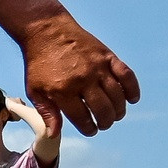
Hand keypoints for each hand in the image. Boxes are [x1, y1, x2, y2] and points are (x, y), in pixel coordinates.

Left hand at [21, 12, 139, 135]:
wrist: (46, 32)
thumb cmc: (39, 63)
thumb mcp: (35, 90)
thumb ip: (46, 112)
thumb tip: (54, 134)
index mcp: (62, 90)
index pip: (82, 118)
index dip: (89, 128)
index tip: (91, 130)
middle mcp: (82, 80)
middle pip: (102, 109)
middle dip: (105, 122)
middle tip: (104, 124)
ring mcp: (97, 67)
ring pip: (117, 96)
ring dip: (119, 110)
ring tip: (116, 115)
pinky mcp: (107, 56)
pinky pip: (126, 76)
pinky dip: (132, 89)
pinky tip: (132, 99)